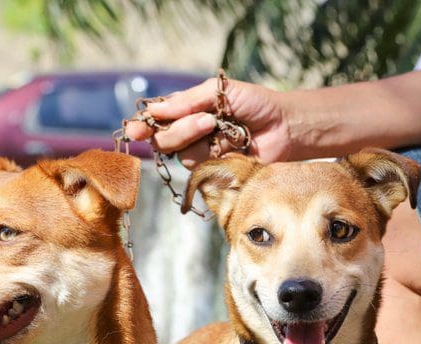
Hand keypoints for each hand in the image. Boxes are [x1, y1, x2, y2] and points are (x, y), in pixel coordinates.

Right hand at [124, 77, 292, 168]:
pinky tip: (232, 149)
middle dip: (180, 131)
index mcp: (187, 112)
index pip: (157, 120)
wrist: (285, 126)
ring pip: (182, 156)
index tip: (135, 131)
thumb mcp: (219, 92)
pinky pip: (201, 170)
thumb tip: (154, 110)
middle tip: (207, 121)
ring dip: (199, 142)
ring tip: (223, 131)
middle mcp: (190, 135)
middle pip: (164, 141)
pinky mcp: (215, 173)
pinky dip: (213, 158)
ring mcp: (203, 155)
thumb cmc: (256, 104)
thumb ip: (187, 101)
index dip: (143, 126)